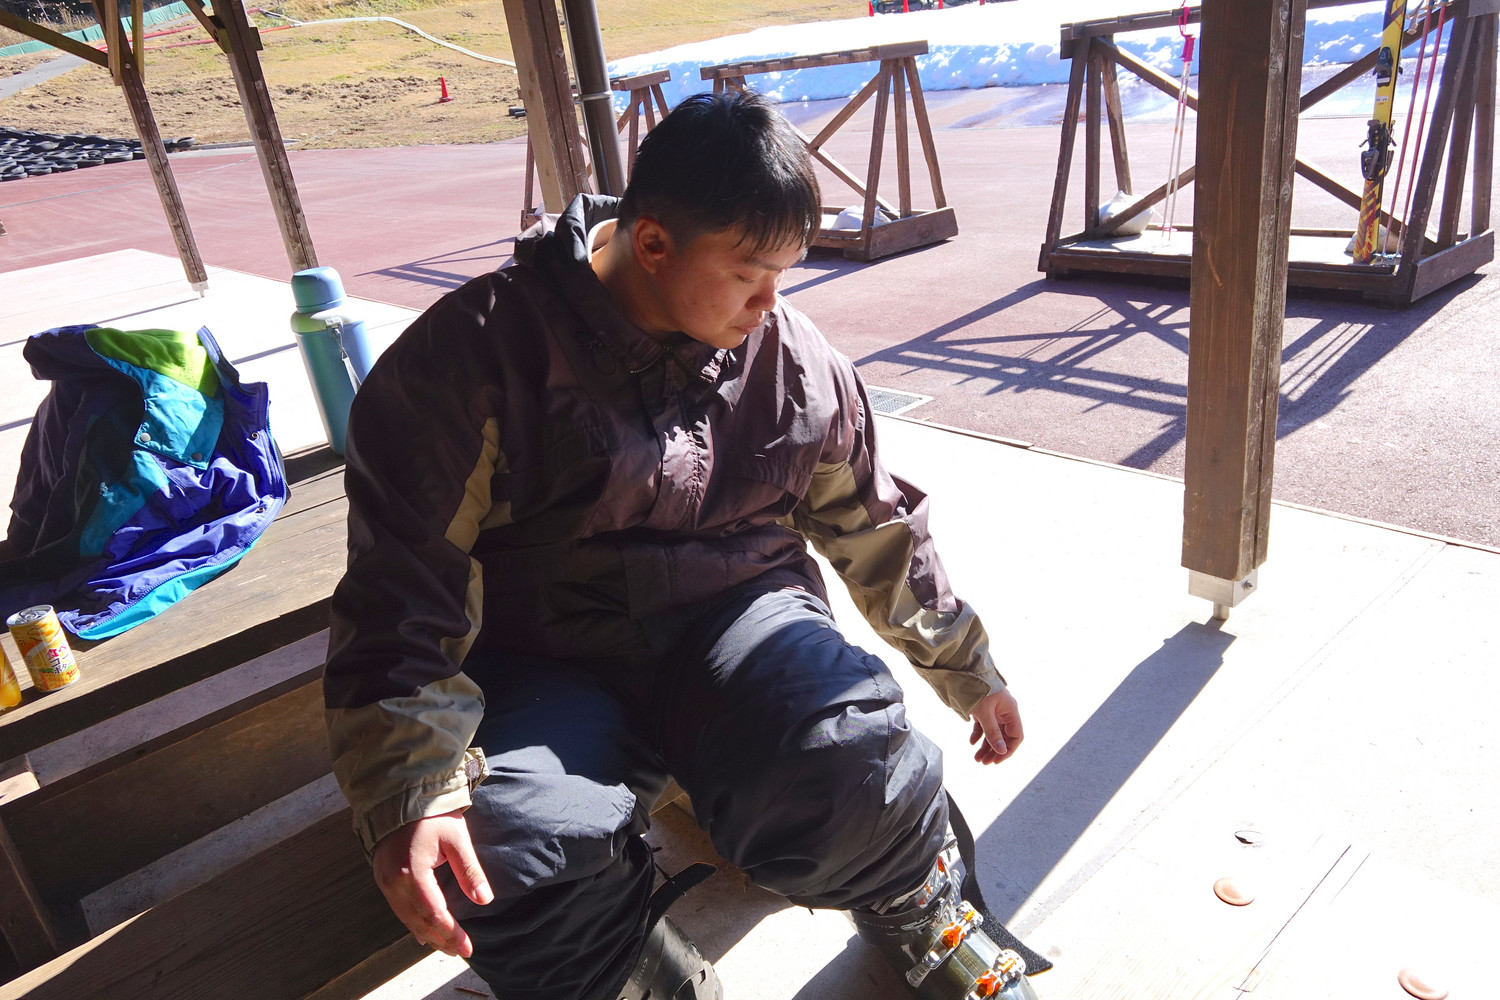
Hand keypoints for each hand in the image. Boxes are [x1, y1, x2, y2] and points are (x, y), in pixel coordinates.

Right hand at [371, 811, 492, 956]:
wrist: (400, 797)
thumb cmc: (432, 815)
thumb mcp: (456, 838)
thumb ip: (469, 870)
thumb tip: (484, 900)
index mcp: (412, 873)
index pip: (434, 914)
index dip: (451, 934)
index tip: (468, 948)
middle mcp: (393, 882)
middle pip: (418, 922)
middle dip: (440, 939)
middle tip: (460, 952)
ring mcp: (384, 882)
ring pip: (406, 919)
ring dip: (427, 934)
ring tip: (446, 946)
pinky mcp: (382, 878)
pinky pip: (398, 909)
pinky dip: (413, 922)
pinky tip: (424, 932)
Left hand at [968, 687, 1023, 764]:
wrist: (965, 670)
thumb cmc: (978, 688)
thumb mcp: (984, 713)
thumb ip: (992, 733)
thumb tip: (1001, 751)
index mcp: (1010, 711)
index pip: (1016, 736)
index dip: (1008, 750)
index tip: (997, 760)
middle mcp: (1005, 712)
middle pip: (1004, 737)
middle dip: (994, 751)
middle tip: (984, 762)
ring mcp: (995, 711)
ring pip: (993, 733)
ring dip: (986, 746)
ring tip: (977, 758)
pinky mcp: (984, 709)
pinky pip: (984, 726)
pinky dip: (978, 734)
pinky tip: (971, 742)